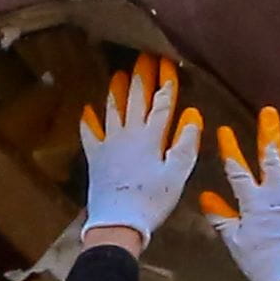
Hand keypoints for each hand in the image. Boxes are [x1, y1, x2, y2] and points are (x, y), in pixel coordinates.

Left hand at [70, 58, 199, 245]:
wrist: (118, 223)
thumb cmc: (152, 200)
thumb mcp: (177, 174)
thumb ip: (185, 143)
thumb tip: (192, 114)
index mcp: (151, 137)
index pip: (162, 102)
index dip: (166, 81)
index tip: (168, 61)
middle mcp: (129, 134)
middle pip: (136, 99)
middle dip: (142, 77)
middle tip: (144, 57)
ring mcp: (109, 144)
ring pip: (113, 110)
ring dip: (116, 91)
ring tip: (118, 74)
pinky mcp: (95, 157)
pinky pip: (90, 134)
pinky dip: (89, 121)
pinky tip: (87, 110)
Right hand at [202, 108, 279, 280]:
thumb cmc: (260, 262)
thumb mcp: (234, 241)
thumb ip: (221, 217)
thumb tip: (205, 198)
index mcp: (254, 201)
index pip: (237, 169)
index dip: (230, 149)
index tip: (225, 130)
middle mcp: (278, 194)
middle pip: (272, 158)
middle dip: (269, 133)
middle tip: (269, 112)